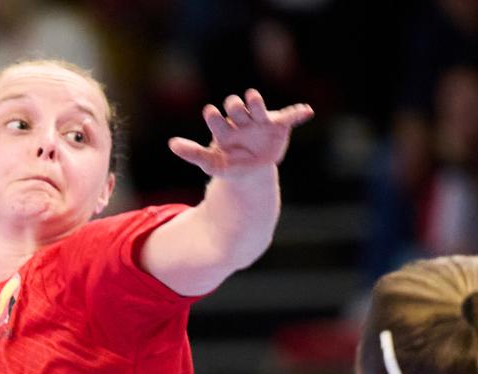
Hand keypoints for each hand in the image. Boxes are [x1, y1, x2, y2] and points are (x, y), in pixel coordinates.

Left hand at [169, 88, 314, 178]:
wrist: (251, 170)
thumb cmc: (229, 164)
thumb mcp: (212, 163)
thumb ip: (193, 153)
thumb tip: (171, 143)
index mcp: (224, 129)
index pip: (218, 120)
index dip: (214, 117)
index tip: (209, 114)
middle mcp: (241, 121)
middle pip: (236, 108)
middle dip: (234, 107)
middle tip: (233, 107)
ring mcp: (260, 122)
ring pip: (257, 108)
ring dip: (255, 103)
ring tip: (253, 98)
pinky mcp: (278, 126)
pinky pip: (289, 118)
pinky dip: (297, 114)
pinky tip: (306, 111)